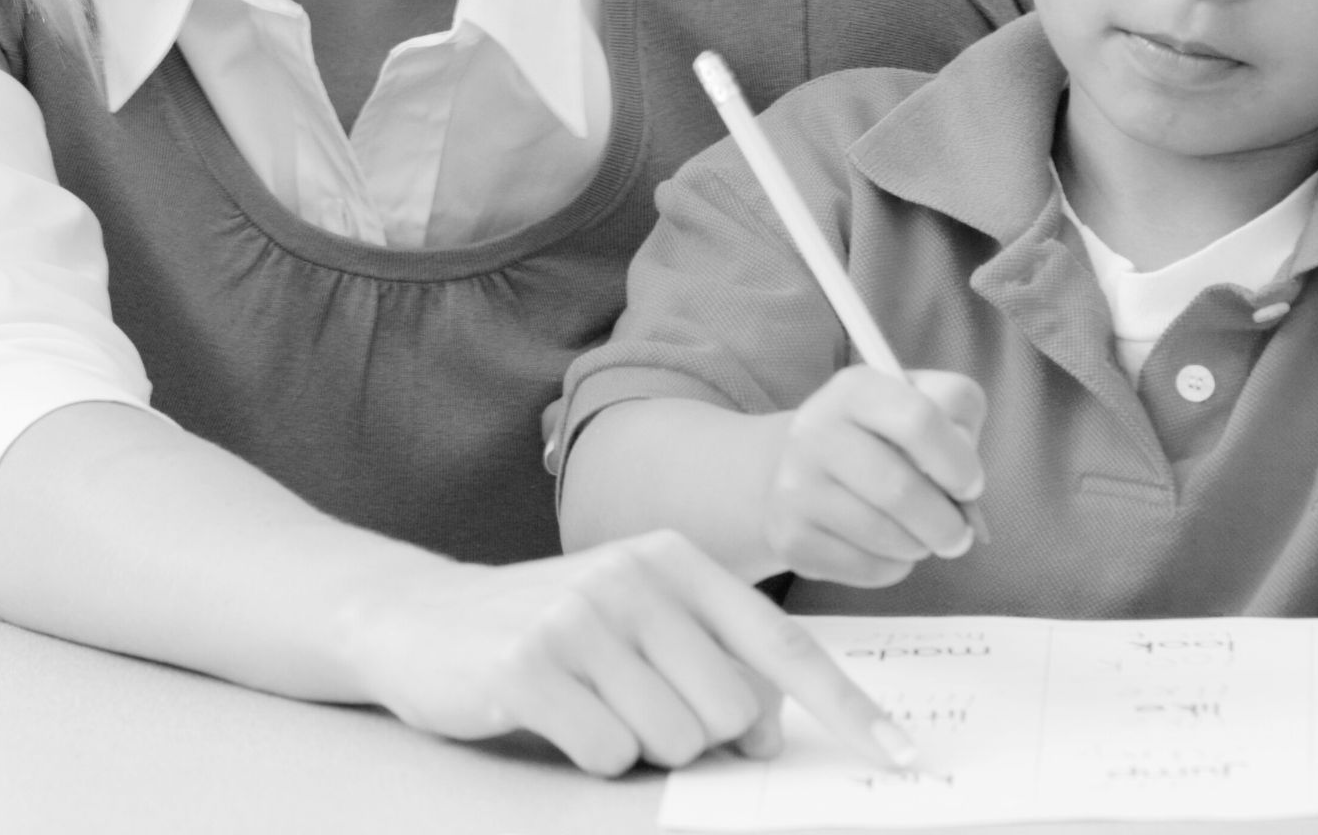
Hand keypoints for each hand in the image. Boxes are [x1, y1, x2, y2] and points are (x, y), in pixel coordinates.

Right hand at [337, 530, 915, 775]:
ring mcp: (579, 618)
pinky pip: (607, 752)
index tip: (899, 756)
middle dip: (696, 736)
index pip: (782, 642)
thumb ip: (708, 657)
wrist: (418, 617)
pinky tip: (554, 715)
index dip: (846, 706)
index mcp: (675, 560)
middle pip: (730, 710)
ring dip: (637, 746)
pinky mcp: (529, 665)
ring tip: (589, 706)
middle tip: (637, 709)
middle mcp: (633, 578)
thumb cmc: (547, 628)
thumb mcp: (634, 617)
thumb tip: (769, 730)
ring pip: (673, 739)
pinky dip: (590, 754)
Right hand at [761, 366, 986, 586]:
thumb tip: (963, 479)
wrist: (807, 469)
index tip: (970, 487)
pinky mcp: (791, 537)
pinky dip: (892, 566)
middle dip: (946, 522)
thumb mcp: (926, 401)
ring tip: (919, 535)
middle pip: (899, 489)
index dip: (957, 462)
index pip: (917, 420)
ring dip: (919, 545)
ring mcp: (795, 486)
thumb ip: (958, 415)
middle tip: (959, 534)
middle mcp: (814, 431)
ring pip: (884, 535)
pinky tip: (886, 548)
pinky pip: (865, 567)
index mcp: (854, 390)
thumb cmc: (886, 436)